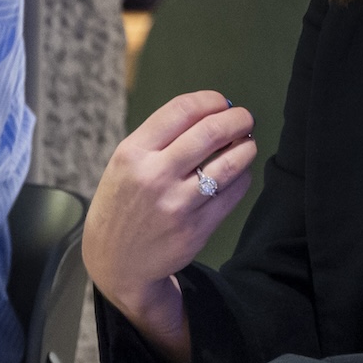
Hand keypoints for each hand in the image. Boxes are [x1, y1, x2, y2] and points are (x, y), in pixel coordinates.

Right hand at [83, 92, 256, 349]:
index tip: (222, 102)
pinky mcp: (196, 229)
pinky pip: (233, 194)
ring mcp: (177, 204)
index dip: (210, 100)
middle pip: (210, 133)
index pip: (181, 111)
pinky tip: (240, 173)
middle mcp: (154, 176)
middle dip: (237, 120)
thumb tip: (212, 112)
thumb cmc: (123, 204)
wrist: (115, 262)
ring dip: (246, 148)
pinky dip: (243, 177)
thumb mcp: (125, 165)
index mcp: (132, 153)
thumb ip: (160, 139)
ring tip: (248, 144)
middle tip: (245, 119)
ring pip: (229, 164)